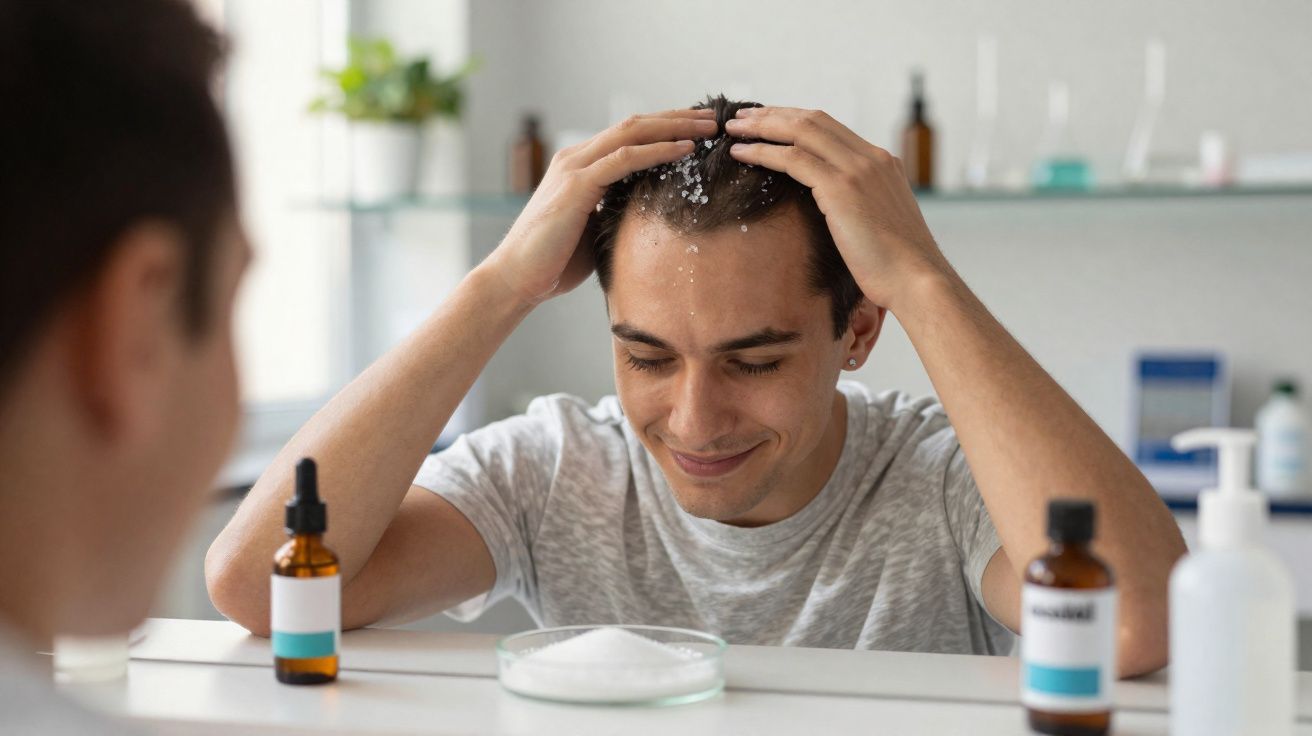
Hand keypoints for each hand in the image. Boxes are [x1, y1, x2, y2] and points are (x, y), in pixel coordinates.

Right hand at [483, 109, 717, 306]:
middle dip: (677, 118)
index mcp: (580, 166)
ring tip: (708, 127)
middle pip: (635, 124)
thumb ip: (615, 213)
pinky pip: (624, 159)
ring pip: (632, 133)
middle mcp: (576, 158)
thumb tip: (650, 217)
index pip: (629, 134)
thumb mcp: (594, 229)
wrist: (516, 280)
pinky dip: (658, 150)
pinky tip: (684, 150)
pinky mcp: (576, 186)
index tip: (699, 128)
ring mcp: (574, 168)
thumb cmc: (554, 262)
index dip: (665, 127)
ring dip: (674, 127)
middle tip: (713, 117)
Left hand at [724, 107, 951, 311]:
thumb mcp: (878, 224)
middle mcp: (871, 157)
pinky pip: (794, 159)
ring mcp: (858, 169)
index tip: (767, 122)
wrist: (916, 280)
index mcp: (882, 162)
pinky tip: (741, 153)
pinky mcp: (841, 187)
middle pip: (813, 120)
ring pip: (801, 131)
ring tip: (733, 129)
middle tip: (741, 117)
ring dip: (762, 127)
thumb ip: (858, 206)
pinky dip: (764, 151)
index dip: (794, 120)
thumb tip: (833, 213)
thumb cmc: (896, 266)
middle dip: (773, 114)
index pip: (830, 127)